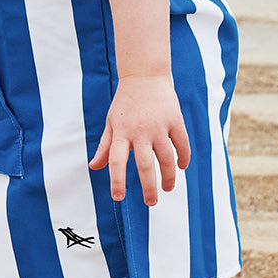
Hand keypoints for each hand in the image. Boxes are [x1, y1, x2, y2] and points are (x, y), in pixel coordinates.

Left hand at [89, 75, 190, 204]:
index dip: (117, 180)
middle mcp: (140, 130)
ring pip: (167, 158)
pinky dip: (183, 158)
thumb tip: (94, 167)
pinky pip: (182, 144)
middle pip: (146, 165)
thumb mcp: (111, 122)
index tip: (118, 197)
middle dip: (149, 188)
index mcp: (121, 132)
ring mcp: (159, 125)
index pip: (116, 161)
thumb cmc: (125, 102)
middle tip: (151, 203)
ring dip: (169, 177)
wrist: (144, 75)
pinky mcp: (175, 119)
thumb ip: (104, 147)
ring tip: (167, 189)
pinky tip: (181, 167)